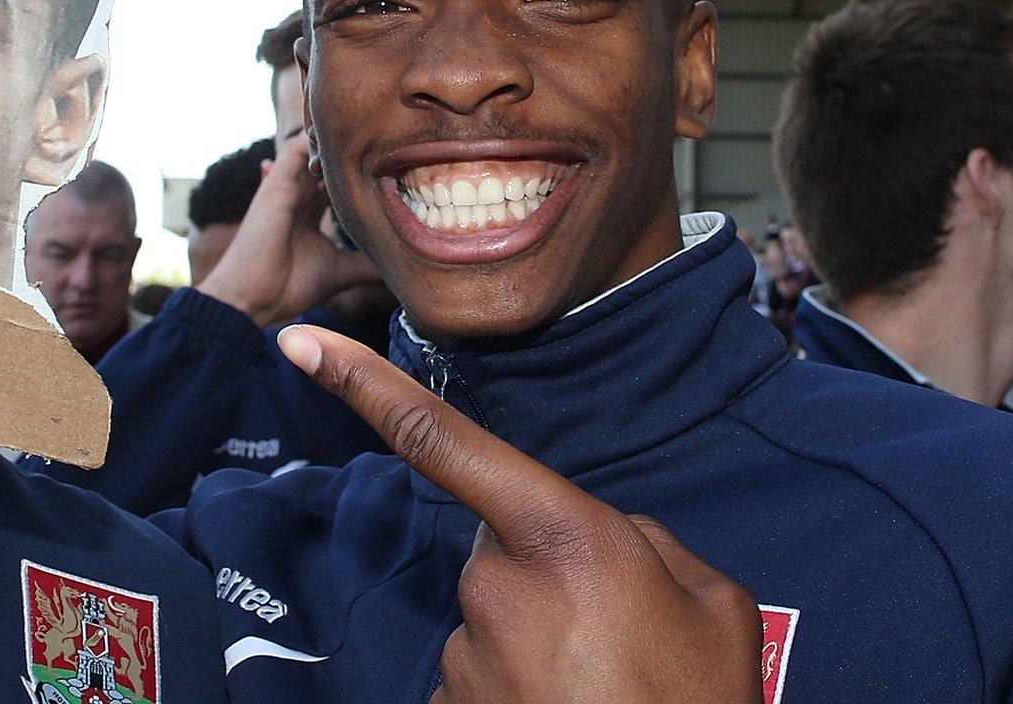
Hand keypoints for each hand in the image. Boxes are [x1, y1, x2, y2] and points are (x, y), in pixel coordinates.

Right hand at [198, 132, 380, 326]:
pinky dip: (319, 140)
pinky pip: (298, 146)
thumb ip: (368, 262)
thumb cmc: (288, 287)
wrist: (252, 299)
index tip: (397, 168)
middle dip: (357, 151)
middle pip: (330, 158)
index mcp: (312, 212)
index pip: (339, 180)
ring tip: (373, 140)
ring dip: (339, 142)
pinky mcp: (278, 182)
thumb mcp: (341, 271)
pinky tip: (349, 143)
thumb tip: (403, 263)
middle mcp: (300, 194)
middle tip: (393, 147)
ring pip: (315, 146)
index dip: (364, 172)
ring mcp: (289, 186)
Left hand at [279, 325, 762, 703]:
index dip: (364, 384)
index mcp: (564, 537)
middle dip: (545, 576)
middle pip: (498, 550)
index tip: (299, 344)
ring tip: (605, 684)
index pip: (443, 441)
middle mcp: (495, 587)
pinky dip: (518, 691)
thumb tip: (604, 535)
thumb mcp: (713, 605)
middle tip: (617, 636)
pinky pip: (479, 675)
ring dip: (538, 641)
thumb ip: (647, 542)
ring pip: (492, 618)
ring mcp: (464, 653)